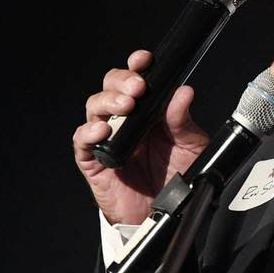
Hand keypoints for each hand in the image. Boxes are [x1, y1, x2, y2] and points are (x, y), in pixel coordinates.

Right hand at [73, 50, 208, 224]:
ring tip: (126, 106)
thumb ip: (184, 120)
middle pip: (111, 87)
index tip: (144, 60)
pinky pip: (82, 141)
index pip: (136, 80)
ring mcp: (109, 138)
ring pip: (95, 108)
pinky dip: (88, 131)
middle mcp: (127, 120)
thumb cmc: (178, 176)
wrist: (168, 212)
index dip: (137, 66)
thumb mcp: (191, 146)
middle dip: (121, 81)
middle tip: (138, 87)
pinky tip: (103, 129)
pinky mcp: (94, 160)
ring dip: (108, 102)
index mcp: (150, 111)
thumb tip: (184, 92)